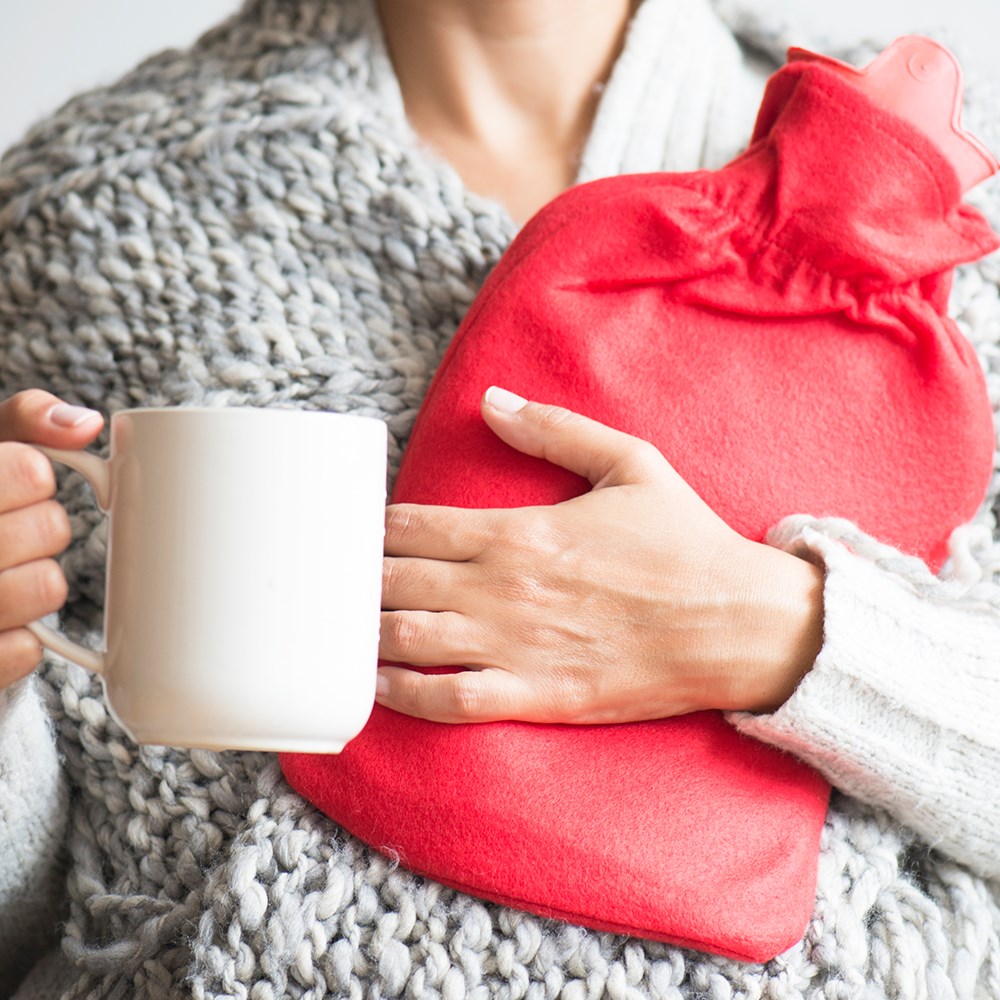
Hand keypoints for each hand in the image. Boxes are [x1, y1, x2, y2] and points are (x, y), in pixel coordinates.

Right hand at [0, 390, 103, 689]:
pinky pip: (23, 651)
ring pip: (45, 588)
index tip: (27, 479)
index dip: (33, 475)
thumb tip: (85, 423)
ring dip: (43, 581)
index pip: (26, 473)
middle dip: (46, 526)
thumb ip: (27, 420)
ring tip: (15, 573)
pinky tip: (6, 623)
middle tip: (23, 530)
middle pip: (49, 528)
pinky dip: (25, 639)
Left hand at [377, 387, 824, 723]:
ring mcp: (517, 645)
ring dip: (366, 635)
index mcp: (519, 530)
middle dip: (355, 582)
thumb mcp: (629, 463)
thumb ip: (553, 429)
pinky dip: (405, 696)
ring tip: (339, 631)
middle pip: (395, 582)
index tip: (353, 534)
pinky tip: (380, 687)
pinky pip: (452, 700)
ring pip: (409, 641)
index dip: (369, 529)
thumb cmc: (684, 543)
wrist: (737, 623)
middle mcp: (504, 587)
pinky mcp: (538, 696)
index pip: (411, 525)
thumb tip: (491, 400)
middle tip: (330, 585)